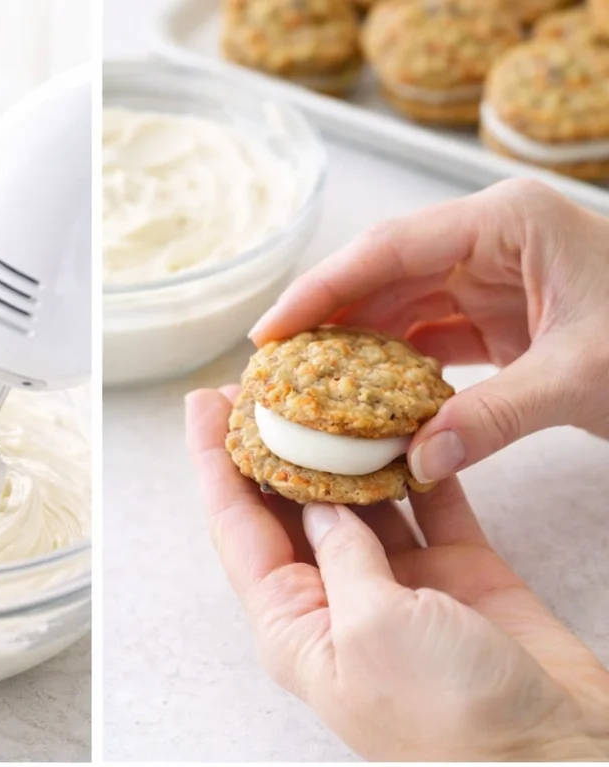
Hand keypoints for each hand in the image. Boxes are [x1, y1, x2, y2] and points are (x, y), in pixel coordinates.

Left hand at [186, 387, 608, 760]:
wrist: (543, 749)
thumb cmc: (445, 718)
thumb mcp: (372, 630)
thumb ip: (343, 558)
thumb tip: (320, 502)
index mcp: (296, 628)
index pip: (239, 532)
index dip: (217, 465)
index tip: (205, 403)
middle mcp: (339, 604)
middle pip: (292, 507)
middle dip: (279, 441)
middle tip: (274, 376)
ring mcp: (400, 587)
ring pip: (362, 497)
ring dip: (352, 442)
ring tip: (340, 380)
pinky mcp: (458, 573)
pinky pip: (430, 501)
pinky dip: (421, 460)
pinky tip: (412, 414)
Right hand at [249, 179, 608, 483]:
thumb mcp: (581, 378)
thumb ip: (496, 417)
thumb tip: (417, 462)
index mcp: (507, 223)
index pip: (392, 249)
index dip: (323, 289)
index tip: (270, 331)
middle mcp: (493, 241)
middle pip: (384, 275)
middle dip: (326, 324)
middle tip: (271, 373)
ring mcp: (495, 278)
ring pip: (401, 309)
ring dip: (354, 352)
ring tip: (300, 395)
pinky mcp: (501, 319)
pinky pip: (429, 340)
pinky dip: (394, 374)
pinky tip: (359, 407)